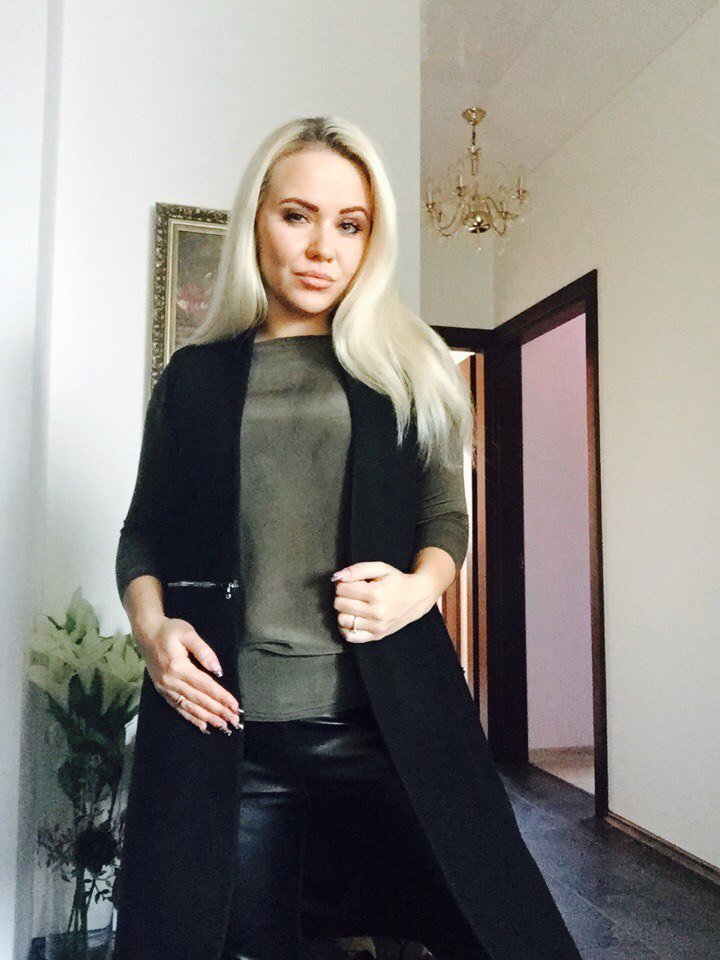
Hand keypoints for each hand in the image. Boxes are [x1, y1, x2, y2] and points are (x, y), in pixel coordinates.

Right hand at [138, 616, 242, 733]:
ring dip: (207, 718)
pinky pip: (178, 707)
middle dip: (218, 711)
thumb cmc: (169, 630)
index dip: (221, 697)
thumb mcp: (188, 633)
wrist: (146, 633)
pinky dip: (191, 718)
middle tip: (234, 721)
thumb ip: (203, 650)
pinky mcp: (162, 691)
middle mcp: (171, 681)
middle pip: (198, 699)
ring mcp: (165, 688)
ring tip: (222, 726)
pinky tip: (202, 726)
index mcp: (179, 667)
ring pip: (189, 707)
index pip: (205, 685)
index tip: (234, 706)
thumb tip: (217, 669)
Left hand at [331, 561, 433, 643]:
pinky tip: (352, 618)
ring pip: (342, 620)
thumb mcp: (380, 568)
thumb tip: (337, 577)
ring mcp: (376, 626)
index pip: (342, 590)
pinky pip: (351, 637)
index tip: (350, 583)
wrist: (416, 598)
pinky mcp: (377, 636)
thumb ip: (358, 569)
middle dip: (341, 596)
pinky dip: (346, 628)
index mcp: (376, 593)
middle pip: (339, 605)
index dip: (342, 584)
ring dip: (343, 611)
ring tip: (352, 605)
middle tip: (351, 593)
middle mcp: (376, 612)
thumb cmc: (396, 581)